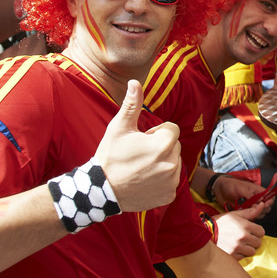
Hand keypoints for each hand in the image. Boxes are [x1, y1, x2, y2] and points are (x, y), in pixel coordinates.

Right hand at [92, 80, 181, 211]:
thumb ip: (132, 104)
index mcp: (164, 143)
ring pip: (174, 163)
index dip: (156, 132)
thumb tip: (135, 82)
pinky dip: (162, 181)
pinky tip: (145, 181)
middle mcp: (173, 163)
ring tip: (142, 168)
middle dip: (161, 146)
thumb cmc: (110, 156)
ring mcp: (172, 181)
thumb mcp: (119, 128)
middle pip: (174, 145)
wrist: (102, 191)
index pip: (171, 129)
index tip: (142, 140)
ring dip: (163, 162)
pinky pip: (172, 181)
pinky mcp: (169, 195)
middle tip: (140, 155)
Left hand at [214, 176, 273, 217]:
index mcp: (257, 191)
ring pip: (260, 213)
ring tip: (248, 211)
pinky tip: (244, 215)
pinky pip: (251, 216)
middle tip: (254, 209)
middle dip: (263, 209)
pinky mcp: (245, 211)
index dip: (270, 201)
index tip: (264, 205)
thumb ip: (251, 196)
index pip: (270, 196)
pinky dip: (250, 217)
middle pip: (267, 207)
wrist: (219, 190)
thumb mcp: (241, 189)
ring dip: (256, 214)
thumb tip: (262, 201)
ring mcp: (251, 205)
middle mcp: (256, 198)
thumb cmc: (231, 186)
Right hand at [214, 209, 266, 259]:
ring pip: (252, 251)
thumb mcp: (235, 215)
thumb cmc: (221, 222)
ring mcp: (237, 247)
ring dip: (247, 248)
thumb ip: (251, 211)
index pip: (261, 232)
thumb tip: (262, 204)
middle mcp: (243, 237)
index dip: (257, 231)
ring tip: (239, 243)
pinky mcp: (232, 256)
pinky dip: (239, 254)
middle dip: (253, 240)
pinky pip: (243, 257)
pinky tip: (233, 248)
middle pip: (258, 243)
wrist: (205, 233)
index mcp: (245, 226)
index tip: (251, 231)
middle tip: (245, 238)